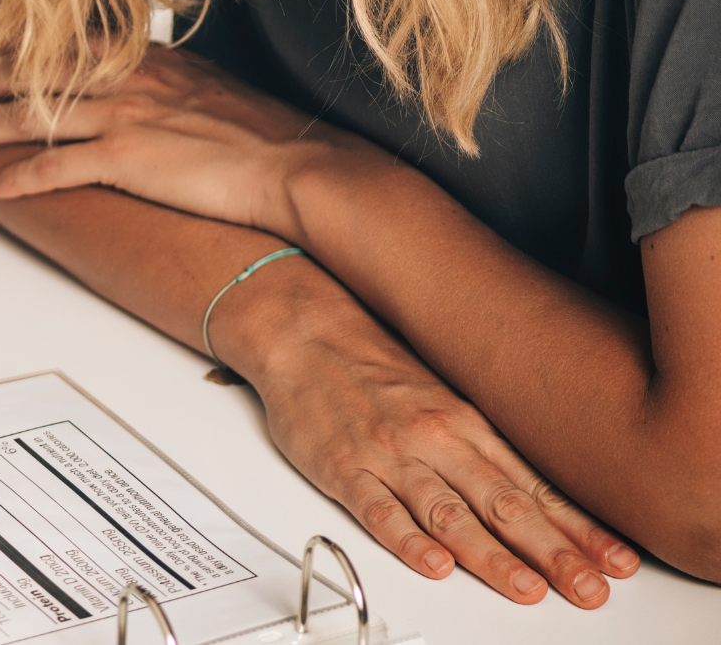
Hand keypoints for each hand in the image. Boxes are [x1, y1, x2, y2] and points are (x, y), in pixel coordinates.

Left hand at [0, 44, 383, 240]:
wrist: (298, 165)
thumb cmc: (262, 134)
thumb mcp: (208, 86)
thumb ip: (166, 78)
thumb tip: (143, 83)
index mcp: (150, 58)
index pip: (68, 46)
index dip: (18, 49)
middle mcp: (131, 80)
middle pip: (36, 72)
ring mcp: (127, 117)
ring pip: (34, 116)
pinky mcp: (129, 160)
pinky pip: (57, 168)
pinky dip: (21, 176)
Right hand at [227, 282, 640, 607]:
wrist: (305, 331)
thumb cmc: (373, 367)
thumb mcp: (445, 397)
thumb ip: (487, 450)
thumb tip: (542, 498)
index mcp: (468, 425)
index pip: (535, 488)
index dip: (578, 530)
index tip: (614, 561)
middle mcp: (436, 440)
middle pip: (503, 505)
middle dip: (552, 551)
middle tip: (587, 587)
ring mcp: (389, 455)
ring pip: (448, 513)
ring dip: (491, 555)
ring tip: (526, 588)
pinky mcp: (341, 467)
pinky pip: (377, 509)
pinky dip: (407, 539)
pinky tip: (433, 563)